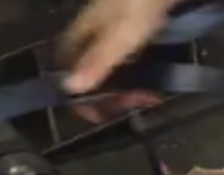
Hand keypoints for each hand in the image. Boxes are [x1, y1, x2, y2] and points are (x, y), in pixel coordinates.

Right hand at [61, 0, 178, 93]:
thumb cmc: (140, 2)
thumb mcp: (120, 36)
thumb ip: (96, 62)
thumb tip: (68, 88)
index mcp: (82, 34)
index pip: (67, 70)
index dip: (77, 95)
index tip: (97, 114)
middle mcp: (94, 33)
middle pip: (92, 73)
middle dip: (109, 95)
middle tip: (134, 104)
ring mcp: (117, 29)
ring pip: (113, 68)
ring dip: (127, 88)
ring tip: (150, 97)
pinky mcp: (138, 26)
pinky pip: (132, 60)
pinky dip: (141, 74)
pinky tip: (156, 81)